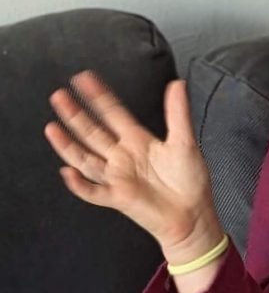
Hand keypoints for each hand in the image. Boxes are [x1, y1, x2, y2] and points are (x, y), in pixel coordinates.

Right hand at [44, 71, 222, 262]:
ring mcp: (118, 177)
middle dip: (76, 114)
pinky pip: (94, 192)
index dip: (99, 96)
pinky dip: (80, 184)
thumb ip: (178, 113)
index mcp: (137, 141)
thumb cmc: (190, 181)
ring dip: (68, 145)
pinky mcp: (118, 198)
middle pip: (93, 132)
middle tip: (59, 95)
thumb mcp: (185, 142)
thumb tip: (177, 83)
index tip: (83, 78)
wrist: (193, 215)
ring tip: (52, 128)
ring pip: (86, 159)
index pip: (112, 114)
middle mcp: (122, 157)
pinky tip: (68, 173)